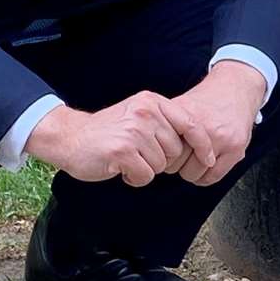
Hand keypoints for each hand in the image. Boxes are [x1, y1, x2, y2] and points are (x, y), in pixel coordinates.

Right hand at [25, 93, 214, 187]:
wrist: (70, 137)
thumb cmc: (108, 131)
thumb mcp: (139, 115)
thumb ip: (164, 122)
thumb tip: (197, 142)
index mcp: (153, 102)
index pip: (190, 123)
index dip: (203, 144)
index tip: (210, 158)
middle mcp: (146, 113)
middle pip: (176, 150)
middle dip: (162, 160)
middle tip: (139, 155)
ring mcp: (134, 131)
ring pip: (161, 165)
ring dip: (146, 169)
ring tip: (128, 159)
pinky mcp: (123, 151)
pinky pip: (145, 176)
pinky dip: (135, 178)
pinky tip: (121, 168)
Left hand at [167, 62, 267, 186]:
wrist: (235, 87)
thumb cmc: (206, 99)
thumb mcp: (181, 105)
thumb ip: (165, 125)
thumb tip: (146, 147)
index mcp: (185, 115)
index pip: (162, 151)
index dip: (163, 154)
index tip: (168, 150)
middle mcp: (203, 127)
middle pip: (176, 165)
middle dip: (177, 163)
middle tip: (184, 153)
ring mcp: (221, 138)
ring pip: (193, 174)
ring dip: (192, 170)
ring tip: (196, 157)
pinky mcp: (235, 148)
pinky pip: (212, 177)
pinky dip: (206, 175)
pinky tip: (207, 162)